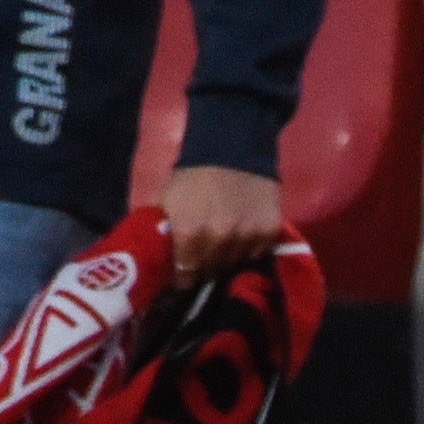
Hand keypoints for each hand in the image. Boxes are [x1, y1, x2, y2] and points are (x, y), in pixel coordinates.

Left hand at [159, 164, 285, 285]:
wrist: (231, 147)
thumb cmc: (192, 175)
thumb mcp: (165, 200)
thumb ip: (160, 231)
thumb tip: (155, 257)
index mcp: (188, 233)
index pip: (185, 276)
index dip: (182, 275)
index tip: (182, 271)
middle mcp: (219, 241)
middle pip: (210, 272)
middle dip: (204, 268)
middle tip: (202, 257)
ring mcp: (247, 238)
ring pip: (234, 265)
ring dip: (227, 258)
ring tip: (223, 245)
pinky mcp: (269, 233)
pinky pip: (256, 254)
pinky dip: (248, 248)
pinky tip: (242, 233)